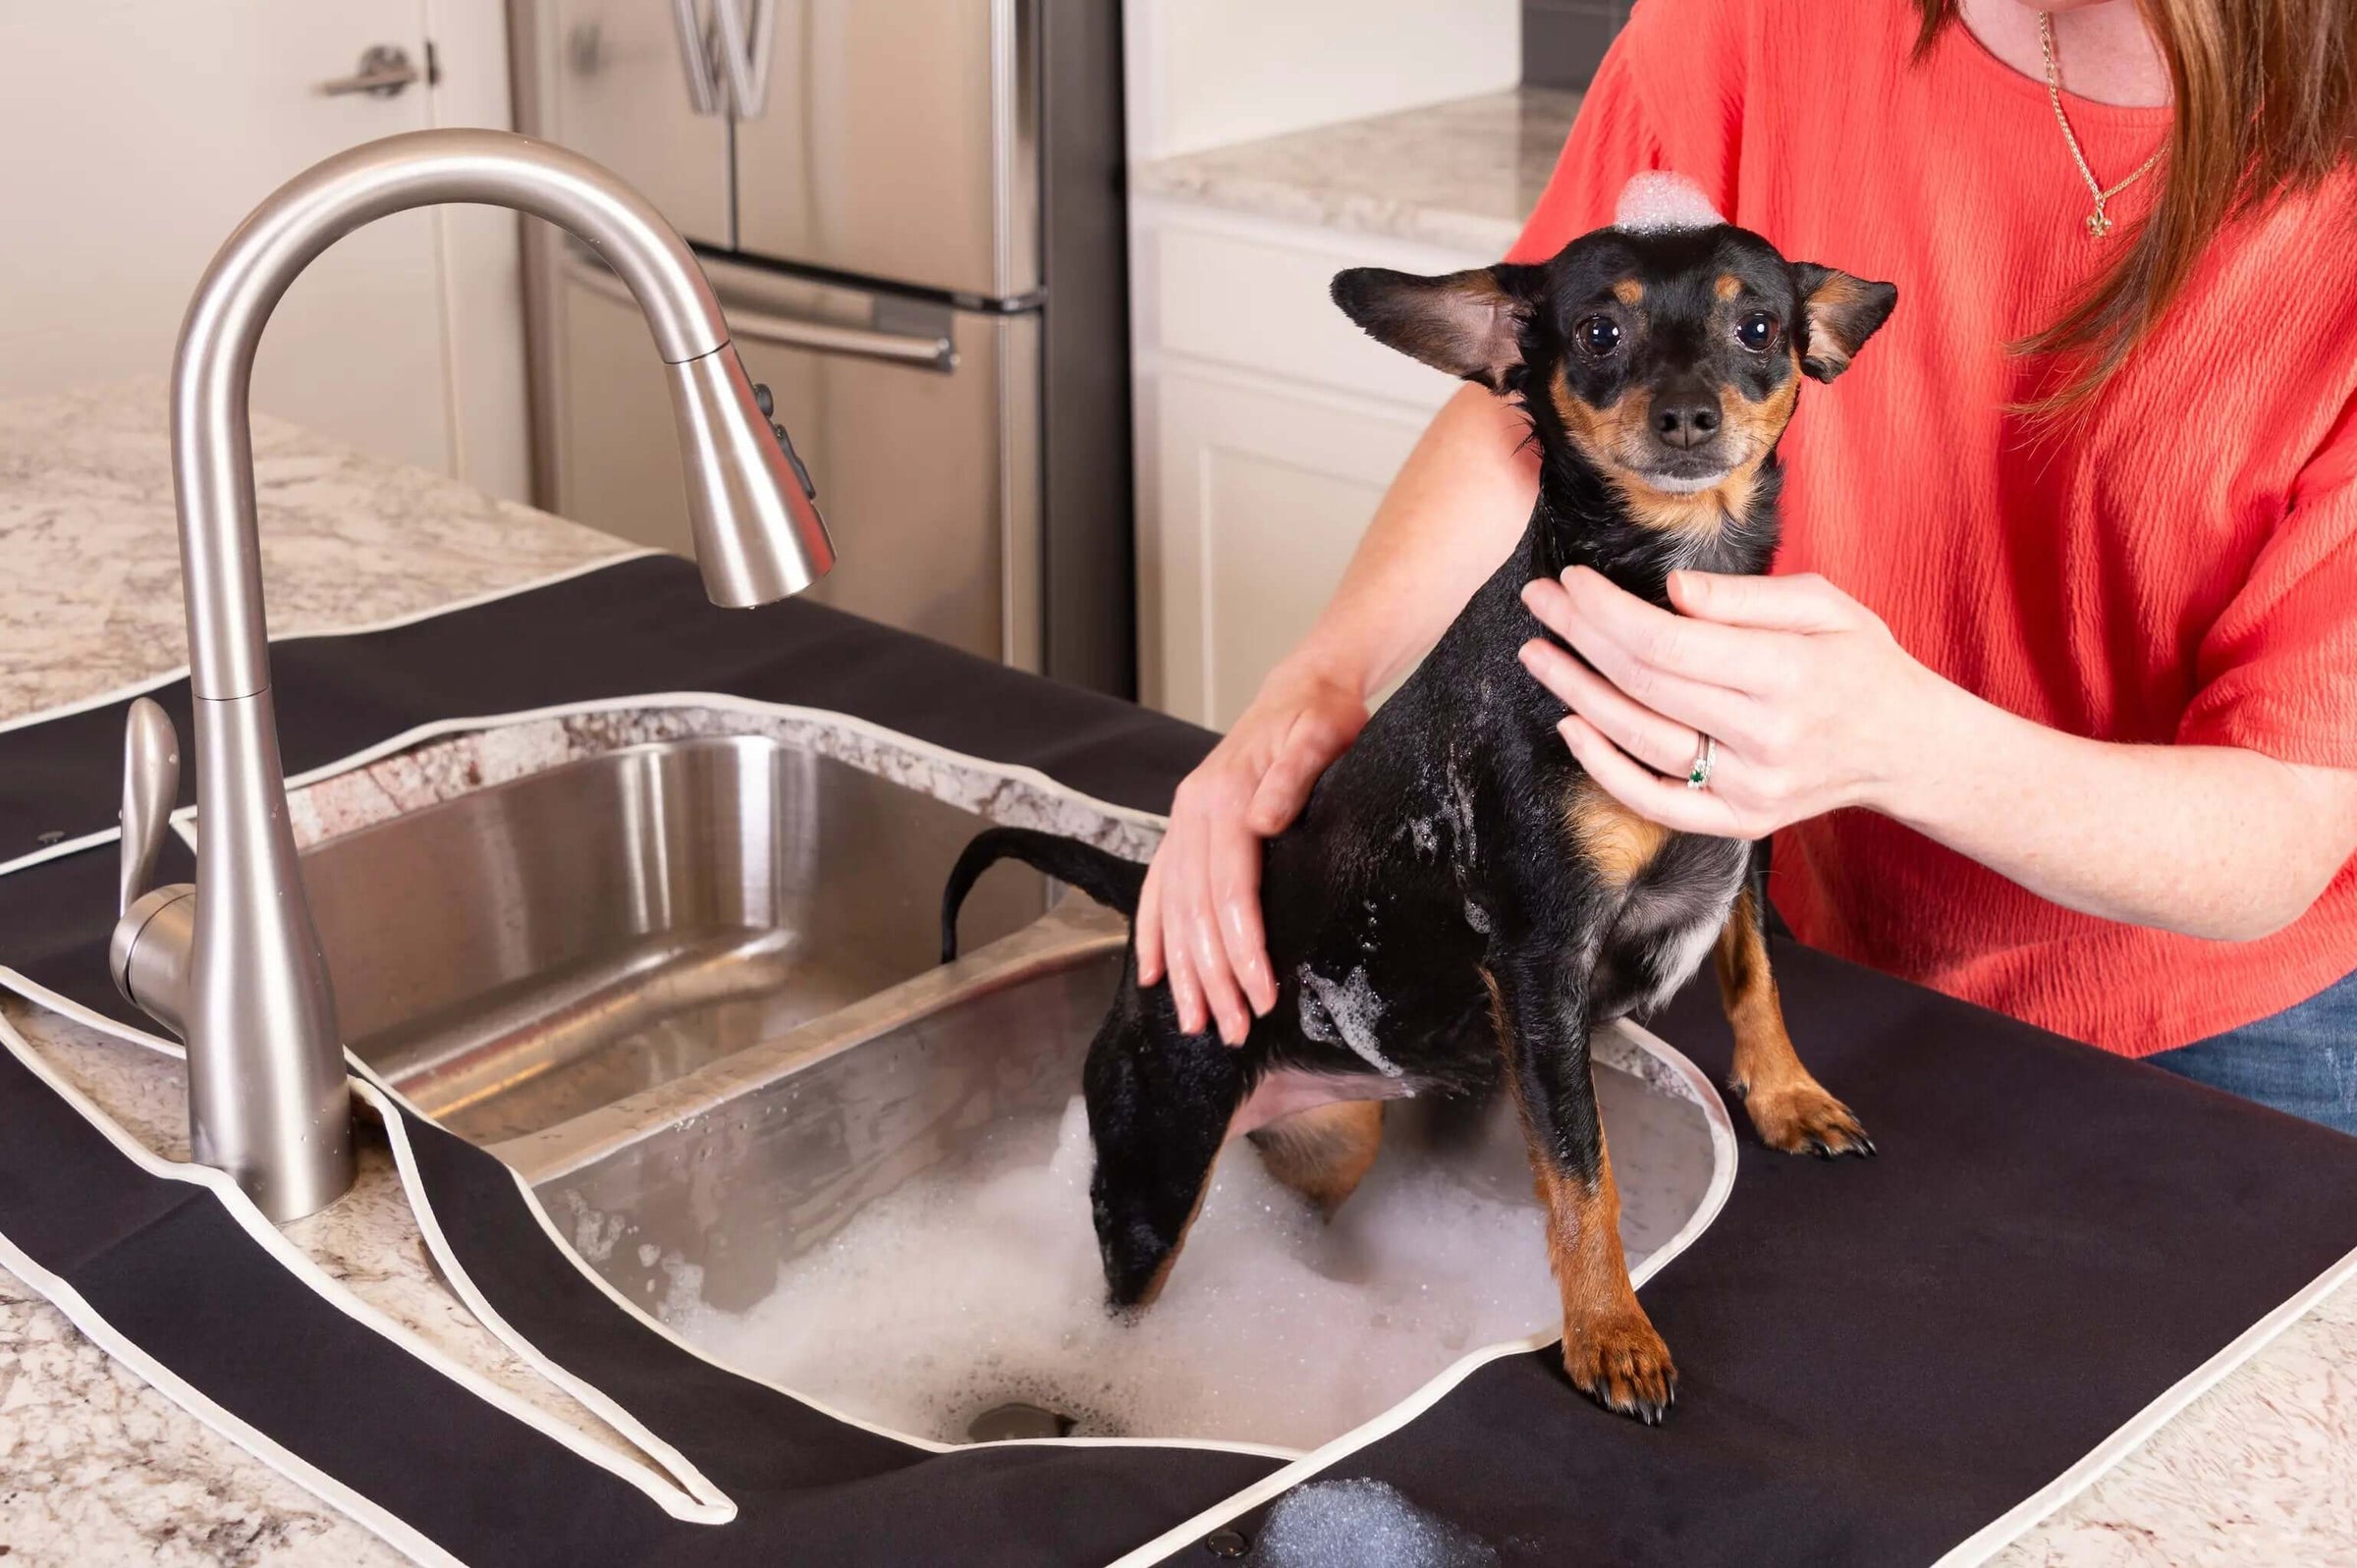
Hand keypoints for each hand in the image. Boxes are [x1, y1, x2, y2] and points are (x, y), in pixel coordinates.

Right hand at [1137, 660, 1368, 1042]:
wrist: (1303, 687)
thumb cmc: (1322, 715)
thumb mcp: (1321, 734)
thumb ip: (1294, 775)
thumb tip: (1263, 820)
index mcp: (1223, 796)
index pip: (1230, 890)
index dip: (1243, 949)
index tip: (1261, 996)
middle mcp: (1193, 812)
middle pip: (1196, 911)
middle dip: (1213, 978)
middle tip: (1235, 1031)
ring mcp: (1184, 821)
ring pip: (1175, 909)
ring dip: (1184, 971)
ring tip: (1198, 1023)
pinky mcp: (1187, 828)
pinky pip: (1160, 887)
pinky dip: (1154, 933)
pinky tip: (1152, 975)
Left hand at [1514, 567, 1945, 837]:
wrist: (1907, 748)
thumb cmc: (1861, 663)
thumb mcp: (1826, 605)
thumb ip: (1746, 596)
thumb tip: (1669, 590)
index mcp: (1787, 674)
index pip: (1668, 643)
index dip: (1607, 611)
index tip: (1572, 582)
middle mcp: (1765, 738)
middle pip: (1643, 685)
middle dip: (1579, 638)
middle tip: (1538, 602)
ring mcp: (1749, 788)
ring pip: (1639, 740)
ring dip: (1576, 693)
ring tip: (1538, 654)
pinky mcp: (1739, 821)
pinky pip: (1655, 800)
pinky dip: (1604, 767)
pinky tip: (1570, 726)